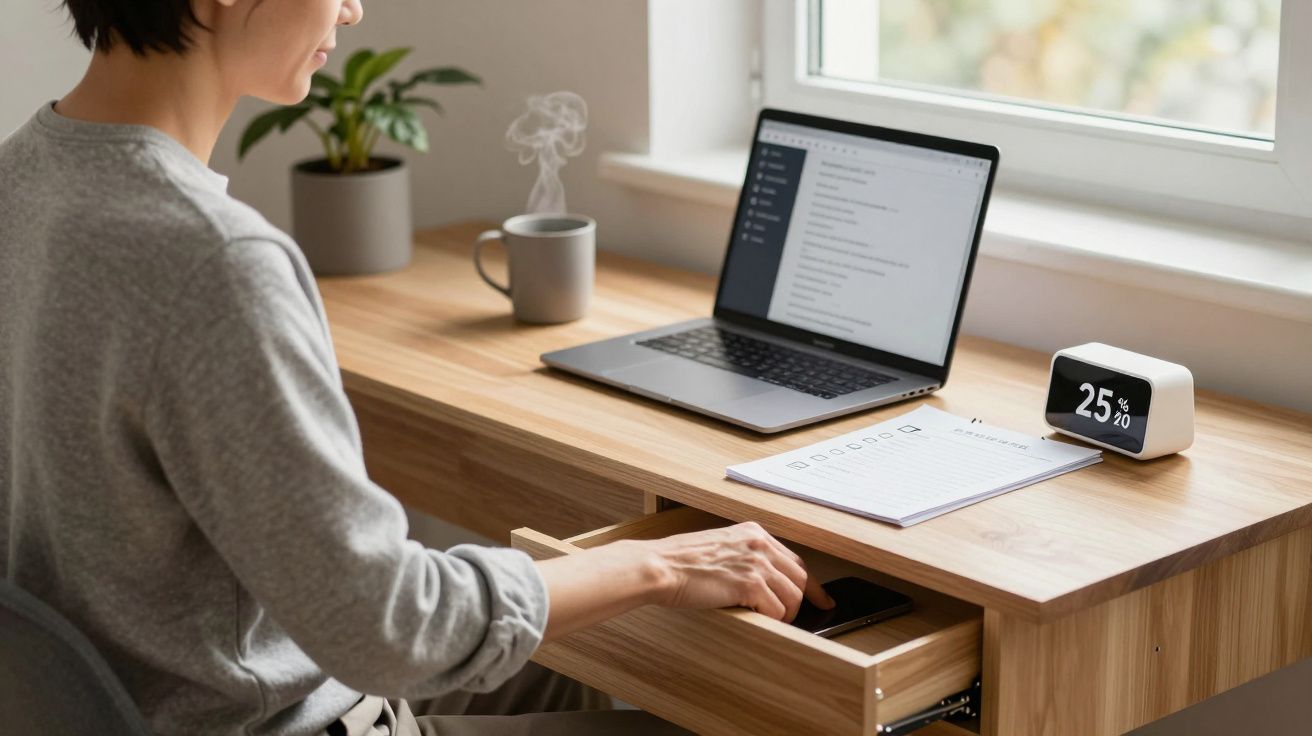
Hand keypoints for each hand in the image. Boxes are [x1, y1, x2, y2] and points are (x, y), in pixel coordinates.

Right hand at [643, 521, 835, 621]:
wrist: (661, 566)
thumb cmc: (680, 561)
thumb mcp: (720, 547)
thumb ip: (744, 556)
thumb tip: (764, 581)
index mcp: (753, 532)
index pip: (794, 559)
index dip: (810, 583)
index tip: (821, 597)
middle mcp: (759, 543)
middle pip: (800, 577)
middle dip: (804, 601)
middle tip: (801, 616)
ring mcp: (756, 562)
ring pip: (793, 596)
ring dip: (785, 613)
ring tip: (772, 619)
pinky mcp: (749, 583)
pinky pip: (777, 609)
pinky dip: (772, 619)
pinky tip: (759, 618)